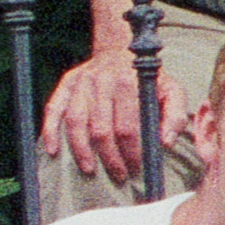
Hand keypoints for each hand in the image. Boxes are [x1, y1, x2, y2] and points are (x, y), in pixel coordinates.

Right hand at [37, 45, 184, 186]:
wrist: (121, 50)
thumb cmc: (148, 78)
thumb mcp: (172, 91)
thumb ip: (174, 116)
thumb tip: (164, 143)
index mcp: (128, 83)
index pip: (127, 127)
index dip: (130, 151)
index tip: (135, 168)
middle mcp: (101, 81)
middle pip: (101, 128)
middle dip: (109, 156)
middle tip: (118, 174)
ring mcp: (81, 83)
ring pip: (76, 122)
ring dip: (81, 150)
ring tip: (90, 169)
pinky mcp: (66, 84)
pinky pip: (53, 109)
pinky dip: (50, 130)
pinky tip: (52, 150)